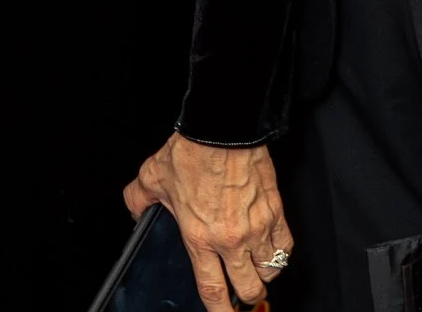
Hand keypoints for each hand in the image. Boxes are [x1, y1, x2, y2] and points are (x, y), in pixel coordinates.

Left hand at [125, 135, 291, 311]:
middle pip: (249, 288)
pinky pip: (285, 247)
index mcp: (199, 237)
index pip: (213, 289)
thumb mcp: (151, 177)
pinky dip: (279, 254)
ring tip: (254, 269)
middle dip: (246, 295)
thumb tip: (136, 212)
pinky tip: (270, 249)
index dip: (219, 311)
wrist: (222, 128)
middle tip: (241, 290)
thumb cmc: (191, 151)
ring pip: (269, 271)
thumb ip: (139, 201)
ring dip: (262, 274)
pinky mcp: (276, 212)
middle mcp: (231, 239)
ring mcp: (257, 227)